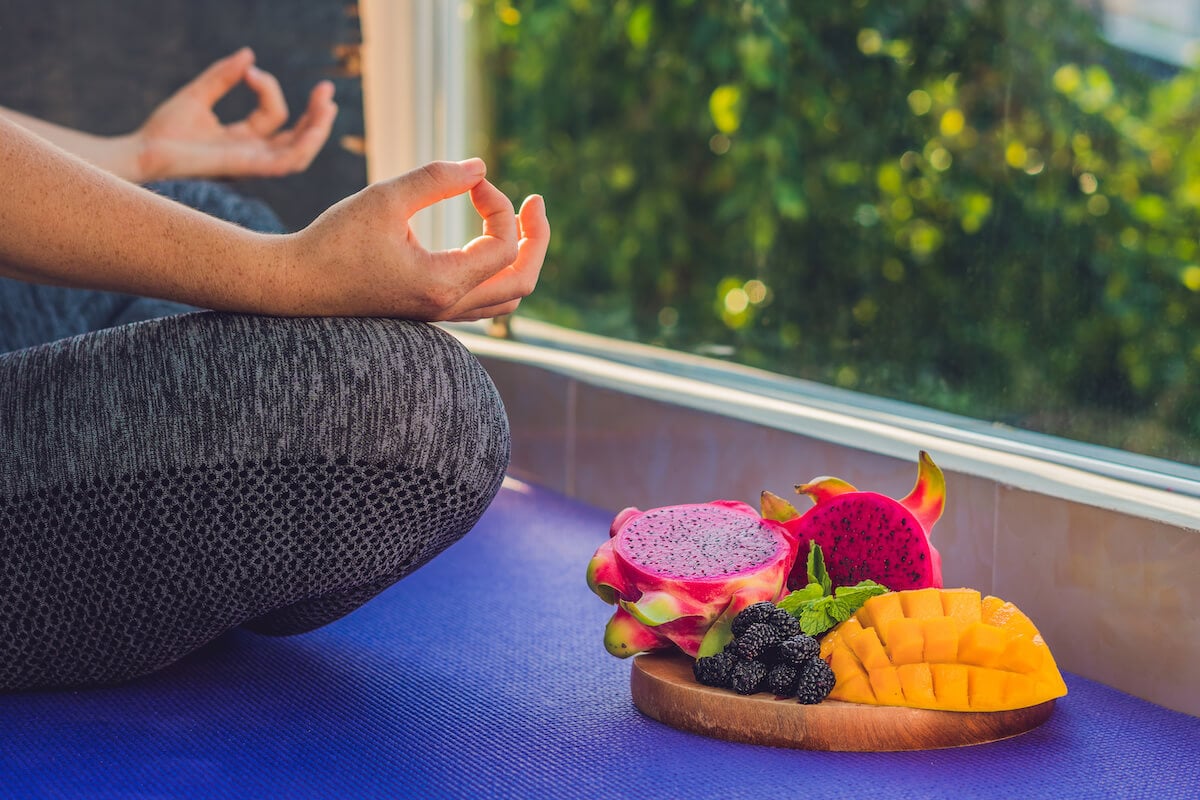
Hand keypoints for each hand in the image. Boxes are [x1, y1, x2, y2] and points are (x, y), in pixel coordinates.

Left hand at [135, 47, 336, 180]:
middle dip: (316, 114)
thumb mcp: (197, 94)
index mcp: (243, 139)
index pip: (273, 115)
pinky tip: (314, 127)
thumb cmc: (163, 130)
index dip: (268, 88)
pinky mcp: (246, 168)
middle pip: (297, 138)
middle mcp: (252, 153)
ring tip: (327, 104)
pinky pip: (286, 163)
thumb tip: (249, 55)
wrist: (143, 151)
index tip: (248, 70)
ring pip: (299, 153)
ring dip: (318, 131)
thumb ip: (222, 76)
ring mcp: (252, 163)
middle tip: (326, 88)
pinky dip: (304, 146)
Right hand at [272, 158, 548, 319]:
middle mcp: (447, 307)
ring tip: (518, 221)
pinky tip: (484, 240)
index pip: (503, 247)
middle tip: (534, 203)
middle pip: (523, 282)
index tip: (473, 182)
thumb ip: (436, 179)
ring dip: (521, 258)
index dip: (499, 207)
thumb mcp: (384, 198)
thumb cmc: (333, 240)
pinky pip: (485, 301)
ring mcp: (440, 314)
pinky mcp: (429, 310)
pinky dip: (498, 270)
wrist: (294, 284)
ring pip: (507, 298)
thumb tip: (481, 167)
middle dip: (536, 239)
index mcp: (441, 284)